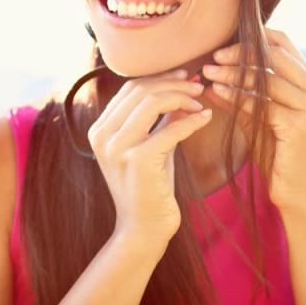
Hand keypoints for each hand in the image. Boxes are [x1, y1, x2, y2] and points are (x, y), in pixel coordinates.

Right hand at [88, 68, 213, 241]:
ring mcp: (118, 147)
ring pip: (152, 102)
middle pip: (140, 90)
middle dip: (173, 83)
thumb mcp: (150, 145)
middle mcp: (103, 135)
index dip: (159, 77)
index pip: (129, 88)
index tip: (184, 76)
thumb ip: (157, 119)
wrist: (143, 228)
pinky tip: (206, 119)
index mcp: (100, 129)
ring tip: (200, 102)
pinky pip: (170, 129)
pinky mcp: (139, 160)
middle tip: (198, 86)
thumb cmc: (149, 186)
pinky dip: (192, 121)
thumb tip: (179, 86)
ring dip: (182, 97)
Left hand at [199, 27, 305, 215]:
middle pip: (275, 56)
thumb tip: (210, 75)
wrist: (297, 196)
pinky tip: (216, 92)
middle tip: (213, 56)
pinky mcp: (298, 126)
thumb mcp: (257, 119)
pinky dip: (236, 95)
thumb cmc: (277, 156)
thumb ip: (240, 95)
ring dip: (232, 73)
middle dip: (240, 53)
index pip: (285, 45)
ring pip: (266, 78)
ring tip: (207, 72)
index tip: (224, 46)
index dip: (254, 39)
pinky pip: (261, 103)